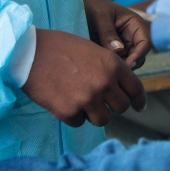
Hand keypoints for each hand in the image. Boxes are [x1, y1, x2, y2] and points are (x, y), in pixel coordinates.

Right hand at [22, 29, 146, 127]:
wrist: (29, 52)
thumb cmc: (60, 48)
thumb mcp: (93, 50)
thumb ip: (109, 69)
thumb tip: (120, 89)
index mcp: (113, 65)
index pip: (136, 89)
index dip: (139, 100)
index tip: (139, 107)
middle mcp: (104, 83)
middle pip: (122, 107)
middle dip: (114, 107)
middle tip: (103, 103)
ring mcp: (87, 99)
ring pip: (103, 119)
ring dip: (94, 114)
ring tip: (82, 102)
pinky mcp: (68, 111)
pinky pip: (79, 122)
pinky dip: (73, 116)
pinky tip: (64, 101)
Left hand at [82, 0, 150, 68]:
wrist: (78, 7)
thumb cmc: (92, 6)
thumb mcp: (100, 17)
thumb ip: (108, 33)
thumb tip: (118, 51)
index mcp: (135, 24)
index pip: (145, 42)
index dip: (139, 54)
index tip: (127, 64)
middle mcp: (132, 36)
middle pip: (138, 55)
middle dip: (129, 63)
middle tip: (114, 70)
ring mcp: (123, 44)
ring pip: (128, 61)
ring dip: (120, 66)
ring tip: (106, 67)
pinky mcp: (112, 51)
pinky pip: (116, 62)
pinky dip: (112, 66)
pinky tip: (101, 66)